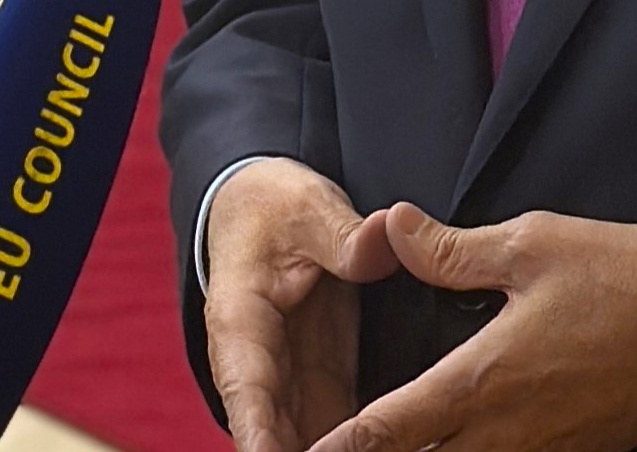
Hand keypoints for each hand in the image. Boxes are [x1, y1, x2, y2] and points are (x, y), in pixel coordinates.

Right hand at [205, 159, 400, 451]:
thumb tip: (381, 243)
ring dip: (334, 450)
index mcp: (242, 323)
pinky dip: (359, 445)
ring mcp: (291, 379)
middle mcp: (260, 365)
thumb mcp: (308, 208)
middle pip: (276, 431)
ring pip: (307, 437)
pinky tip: (394, 448)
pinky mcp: (322, 381)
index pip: (248, 389)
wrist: (262, 211)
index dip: (261, 433)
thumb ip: (344, 235)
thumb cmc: (273, 210)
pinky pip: (338, 427)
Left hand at [306, 203, 636, 451]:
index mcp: (482, 379)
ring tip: (387, 447)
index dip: (341, 447)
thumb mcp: (534, 244)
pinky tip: (460, 442)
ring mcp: (540, 450)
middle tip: (332, 450)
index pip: (388, 428)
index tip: (304, 451)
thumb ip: (454, 249)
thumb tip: (392, 226)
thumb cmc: (624, 277)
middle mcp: (504, 431)